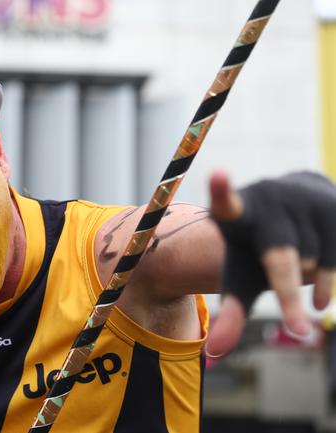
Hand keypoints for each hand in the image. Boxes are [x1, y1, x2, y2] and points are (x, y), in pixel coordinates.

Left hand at [205, 170, 335, 356]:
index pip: (228, 204)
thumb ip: (228, 312)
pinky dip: (328, 283)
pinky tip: (318, 295)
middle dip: (287, 294)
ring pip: (313, 261)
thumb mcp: (240, 277)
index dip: (222, 192)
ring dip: (307, 280)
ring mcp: (307, 200)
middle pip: (279, 257)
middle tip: (298, 331)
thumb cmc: (256, 249)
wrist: (292, 207)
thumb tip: (212, 356)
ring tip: (296, 268)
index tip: (217, 176)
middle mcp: (271, 200)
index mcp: (238, 214)